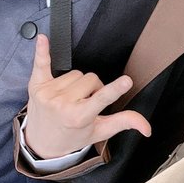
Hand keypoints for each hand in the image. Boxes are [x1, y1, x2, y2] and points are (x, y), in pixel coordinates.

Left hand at [24, 33, 150, 158]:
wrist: (41, 143)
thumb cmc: (72, 137)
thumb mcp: (99, 132)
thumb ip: (123, 123)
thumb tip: (146, 127)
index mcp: (80, 117)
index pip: (102, 99)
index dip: (116, 89)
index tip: (126, 81)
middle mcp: (62, 105)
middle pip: (91, 79)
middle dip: (93, 88)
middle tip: (85, 102)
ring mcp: (48, 94)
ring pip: (76, 73)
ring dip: (77, 83)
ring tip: (71, 98)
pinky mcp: (36, 85)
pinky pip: (41, 63)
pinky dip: (42, 51)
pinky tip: (43, 38)